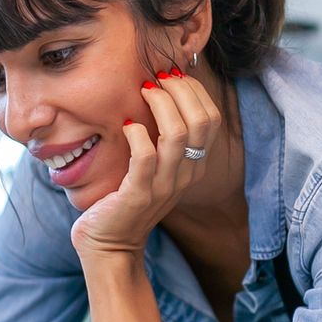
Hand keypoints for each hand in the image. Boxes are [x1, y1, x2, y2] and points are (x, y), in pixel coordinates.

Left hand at [70, 68, 221, 259]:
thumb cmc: (127, 199)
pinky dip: (137, 133)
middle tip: (157, 78)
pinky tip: (127, 125)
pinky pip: (145, 155)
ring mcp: (164, 185)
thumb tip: (161, 92)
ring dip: (161, 104)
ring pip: (177, 133)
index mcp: (194, 165)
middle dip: (180, 90)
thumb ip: (163, 139)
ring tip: (144, 91)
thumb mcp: (155, 168)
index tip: (171, 76)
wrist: (110, 245)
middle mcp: (185, 175)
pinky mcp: (138, 194)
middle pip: (201, 121)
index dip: (194, 90)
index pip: (211, 118)